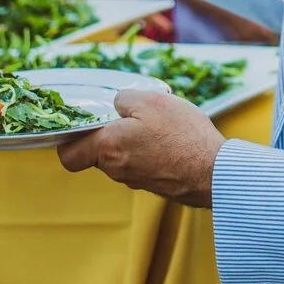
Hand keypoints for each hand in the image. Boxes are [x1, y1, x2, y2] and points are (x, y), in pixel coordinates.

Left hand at [58, 89, 225, 206]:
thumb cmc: (181, 135)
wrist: (214, 172)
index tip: (84, 124)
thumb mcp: (151, 100)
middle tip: (132, 115)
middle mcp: (116, 170)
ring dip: (132, 142)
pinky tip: (170, 140)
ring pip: (121, 158)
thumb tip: (117, 104)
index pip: (69, 155)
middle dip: (109, 134)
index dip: (70, 139)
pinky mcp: (155, 185)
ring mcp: (136, 180)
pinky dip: (149, 152)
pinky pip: (142, 165)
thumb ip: (124, 98)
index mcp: (107, 148)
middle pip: (98, 152)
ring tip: (158, 125)